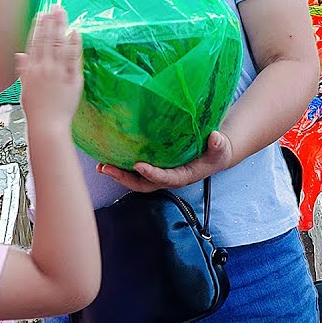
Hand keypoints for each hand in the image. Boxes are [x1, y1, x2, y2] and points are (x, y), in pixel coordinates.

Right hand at [16, 7, 82, 129]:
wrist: (47, 125)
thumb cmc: (36, 109)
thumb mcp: (24, 88)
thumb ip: (24, 69)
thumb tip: (20, 54)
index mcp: (31, 69)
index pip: (34, 42)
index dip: (38, 26)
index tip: (42, 13)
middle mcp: (44, 68)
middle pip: (47, 39)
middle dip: (51, 21)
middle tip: (55, 6)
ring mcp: (58, 73)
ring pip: (59, 45)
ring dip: (61, 27)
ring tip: (64, 13)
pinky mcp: (72, 80)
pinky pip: (74, 59)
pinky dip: (74, 44)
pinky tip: (75, 32)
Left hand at [98, 130, 233, 191]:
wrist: (213, 154)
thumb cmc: (216, 151)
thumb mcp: (220, 148)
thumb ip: (218, 145)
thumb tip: (215, 137)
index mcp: (183, 176)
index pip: (165, 178)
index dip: (152, 174)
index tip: (138, 165)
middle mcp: (168, 178)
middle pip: (142, 184)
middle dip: (123, 178)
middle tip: (106, 168)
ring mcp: (159, 174)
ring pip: (135, 180)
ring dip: (117, 174)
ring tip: (100, 165)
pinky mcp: (154, 168)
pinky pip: (134, 171)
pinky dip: (120, 167)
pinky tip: (108, 158)